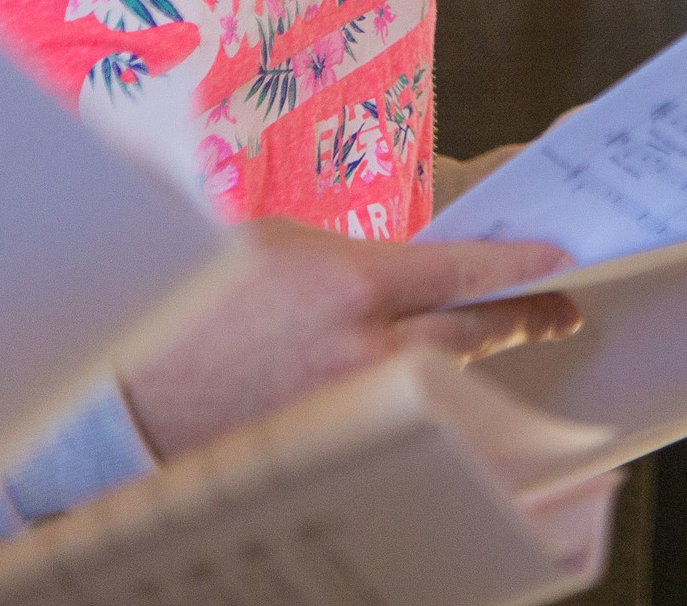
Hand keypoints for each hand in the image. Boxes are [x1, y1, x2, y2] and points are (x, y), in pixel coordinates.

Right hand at [120, 221, 581, 462]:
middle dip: (523, 320)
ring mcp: (348, 405)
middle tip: (559, 311)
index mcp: (349, 283)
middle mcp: (360, 348)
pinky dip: (426, 400)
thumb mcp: (282, 244)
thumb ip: (360, 259)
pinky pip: (399, 415)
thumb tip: (420, 270)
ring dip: (476, 359)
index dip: (522, 268)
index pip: (465, 273)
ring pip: (442, 379)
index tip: (560, 262)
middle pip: (473, 333)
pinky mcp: (332, 441)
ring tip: (509, 339)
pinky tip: (442, 387)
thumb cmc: (200, 294)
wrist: (127, 380)